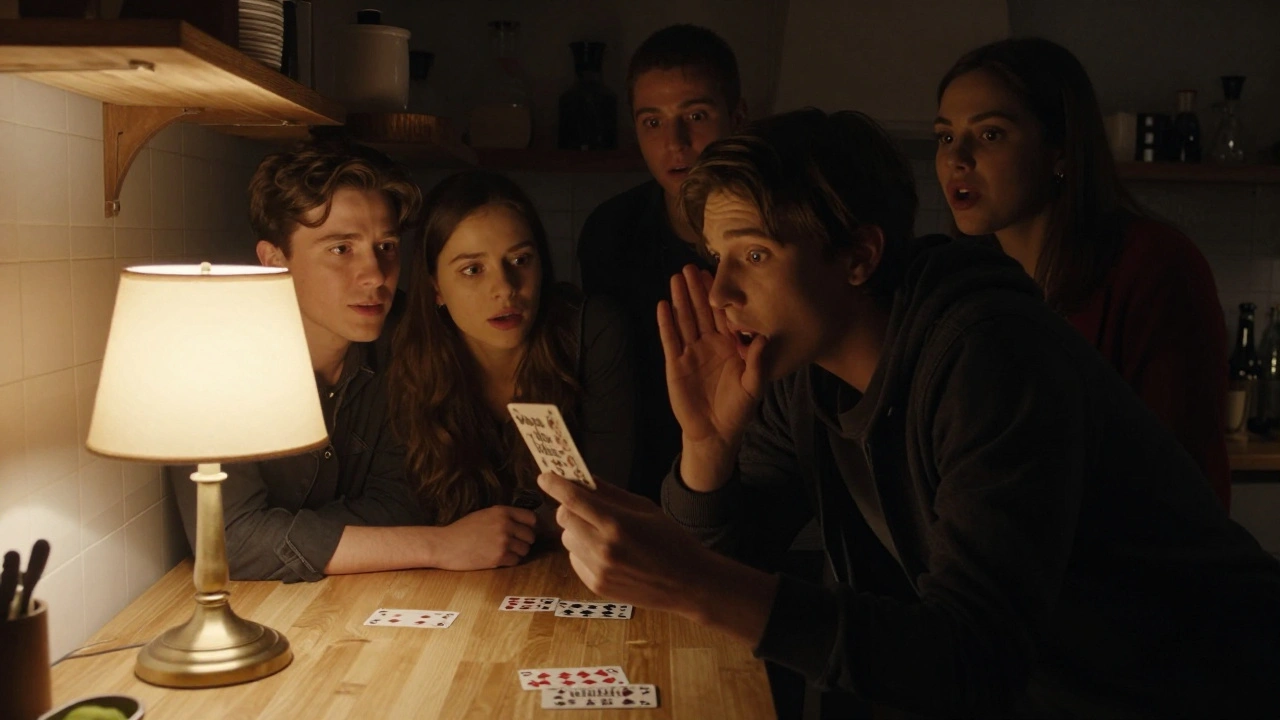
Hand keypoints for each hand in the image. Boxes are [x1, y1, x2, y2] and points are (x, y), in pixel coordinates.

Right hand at [434, 505, 536, 569]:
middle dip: (524, 542)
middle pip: (531, 536)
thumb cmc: (462, 530)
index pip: (531, 518)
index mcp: (502, 512)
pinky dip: (509, 561)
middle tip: (513, 545)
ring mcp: (503, 541)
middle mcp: (505, 525)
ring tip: (504, 552)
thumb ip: (503, 517)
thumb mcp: (484, 514)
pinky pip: (516, 561)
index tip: (524, 532)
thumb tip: (522, 523)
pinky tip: (498, 558)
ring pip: (525, 550)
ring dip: (517, 553)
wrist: (445, 545)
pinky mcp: (499, 557)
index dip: (530, 527)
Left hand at [537, 472, 717, 615]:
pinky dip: (583, 551)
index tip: (545, 476)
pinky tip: (606, 552)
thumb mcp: (644, 508)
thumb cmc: (670, 539)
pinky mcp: (596, 585)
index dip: (555, 484)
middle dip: (568, 507)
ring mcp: (598, 570)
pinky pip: (575, 559)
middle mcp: (602, 548)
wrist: (688, 583)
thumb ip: (609, 493)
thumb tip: (582, 478)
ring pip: (567, 539)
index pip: (572, 498)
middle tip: (581, 504)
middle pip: (563, 518)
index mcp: (616, 523)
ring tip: (601, 531)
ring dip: (576, 529)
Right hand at [658, 265, 765, 484]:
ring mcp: (690, 353)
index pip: (722, 316)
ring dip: (679, 300)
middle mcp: (708, 345)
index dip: (718, 296)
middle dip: (695, 290)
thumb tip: (764, 338)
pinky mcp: (675, 364)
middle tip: (690, 267)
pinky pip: (670, 339)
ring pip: (684, 320)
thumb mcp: (753, 386)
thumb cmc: (737, 410)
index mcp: (728, 346)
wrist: (716, 432)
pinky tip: (663, 305)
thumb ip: (757, 362)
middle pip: (700, 312)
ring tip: (675, 277)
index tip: (715, 274)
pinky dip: (666, 323)